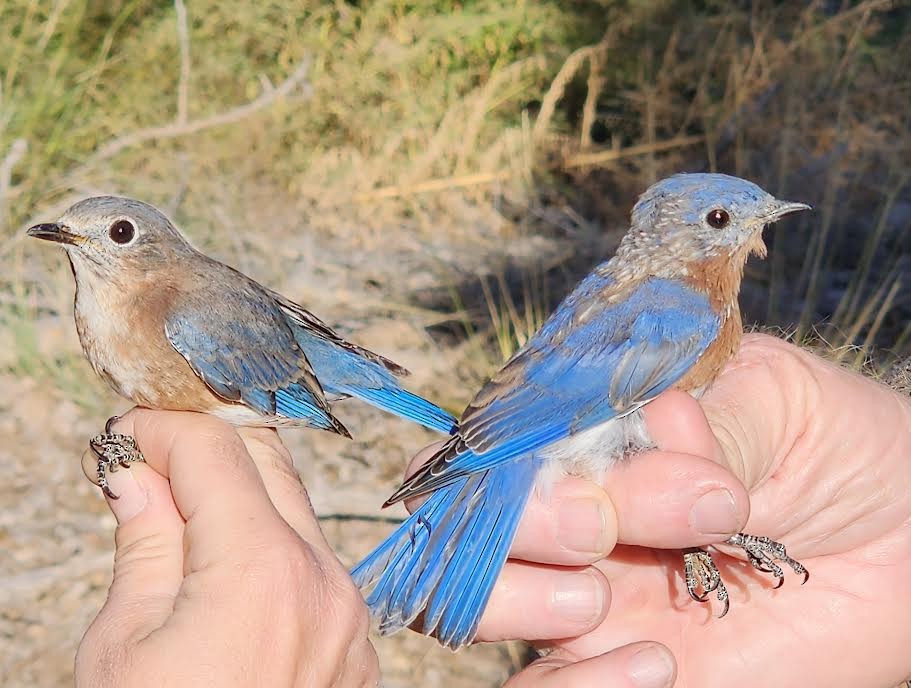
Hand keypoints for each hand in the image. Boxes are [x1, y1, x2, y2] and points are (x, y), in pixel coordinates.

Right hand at [75, 410, 378, 687]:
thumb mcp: (125, 646)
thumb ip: (145, 543)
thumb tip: (138, 475)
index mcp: (262, 572)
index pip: (217, 451)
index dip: (164, 430)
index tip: (129, 434)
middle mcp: (324, 582)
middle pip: (270, 465)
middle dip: (209, 449)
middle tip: (153, 462)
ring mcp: (349, 615)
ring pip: (298, 513)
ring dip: (243, 498)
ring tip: (182, 519)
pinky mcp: (355, 644)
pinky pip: (318, 566)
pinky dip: (273, 549)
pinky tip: (225, 573)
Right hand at [414, 334, 910, 686]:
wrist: (904, 541)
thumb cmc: (839, 446)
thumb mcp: (778, 400)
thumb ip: (706, 414)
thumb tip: (654, 433)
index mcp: (587, 431)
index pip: (491, 440)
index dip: (503, 462)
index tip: (590, 481)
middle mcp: (567, 508)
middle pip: (463, 521)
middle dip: (518, 526)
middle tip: (601, 530)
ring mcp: (584, 589)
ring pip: (470, 603)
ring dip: (514, 599)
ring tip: (601, 598)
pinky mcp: (616, 665)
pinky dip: (576, 684)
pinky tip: (656, 663)